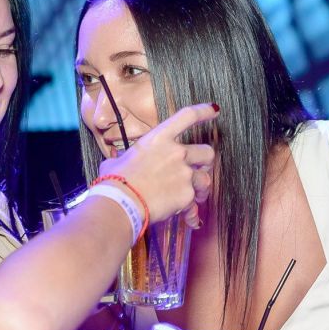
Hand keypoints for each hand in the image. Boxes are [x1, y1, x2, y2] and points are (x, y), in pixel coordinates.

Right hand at [101, 104, 217, 228]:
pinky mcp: (186, 195)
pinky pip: (194, 204)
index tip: (214, 110)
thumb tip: (116, 163)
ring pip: (206, 179)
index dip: (204, 111)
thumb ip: (125, 160)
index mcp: (158, 138)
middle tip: (201, 169)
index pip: (187, 116)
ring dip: (202, 188)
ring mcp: (184, 174)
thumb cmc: (115, 181)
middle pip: (206, 152)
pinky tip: (190, 219)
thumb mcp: (117, 161)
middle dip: (206, 162)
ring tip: (197, 197)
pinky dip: (192, 212)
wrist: (121, 202)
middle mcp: (176, 153)